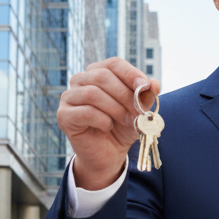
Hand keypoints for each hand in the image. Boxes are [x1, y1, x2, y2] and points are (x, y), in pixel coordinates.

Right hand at [58, 58, 159, 189]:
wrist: (108, 155)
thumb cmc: (122, 128)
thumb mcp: (138, 111)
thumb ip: (145, 97)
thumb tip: (154, 83)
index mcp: (98, 73)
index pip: (114, 64)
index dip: (130, 73)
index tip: (145, 87)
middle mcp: (80, 81)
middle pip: (102, 76)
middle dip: (124, 95)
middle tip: (136, 112)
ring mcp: (69, 97)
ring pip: (92, 93)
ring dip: (114, 108)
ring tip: (124, 120)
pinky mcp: (64, 116)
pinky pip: (86, 112)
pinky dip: (102, 120)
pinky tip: (107, 127)